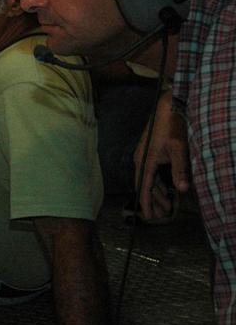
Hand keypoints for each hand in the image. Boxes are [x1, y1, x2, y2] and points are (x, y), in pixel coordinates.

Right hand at [132, 94, 188, 221]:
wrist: (168, 107)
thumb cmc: (172, 126)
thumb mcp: (178, 149)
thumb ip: (179, 169)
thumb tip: (181, 189)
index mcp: (145, 161)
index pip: (143, 187)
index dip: (146, 203)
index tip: (149, 217)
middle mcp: (142, 160)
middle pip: (147, 186)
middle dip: (154, 201)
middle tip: (163, 216)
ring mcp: (147, 157)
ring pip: (151, 180)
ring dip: (159, 193)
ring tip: (168, 207)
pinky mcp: (153, 153)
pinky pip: (154, 173)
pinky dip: (161, 184)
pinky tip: (169, 190)